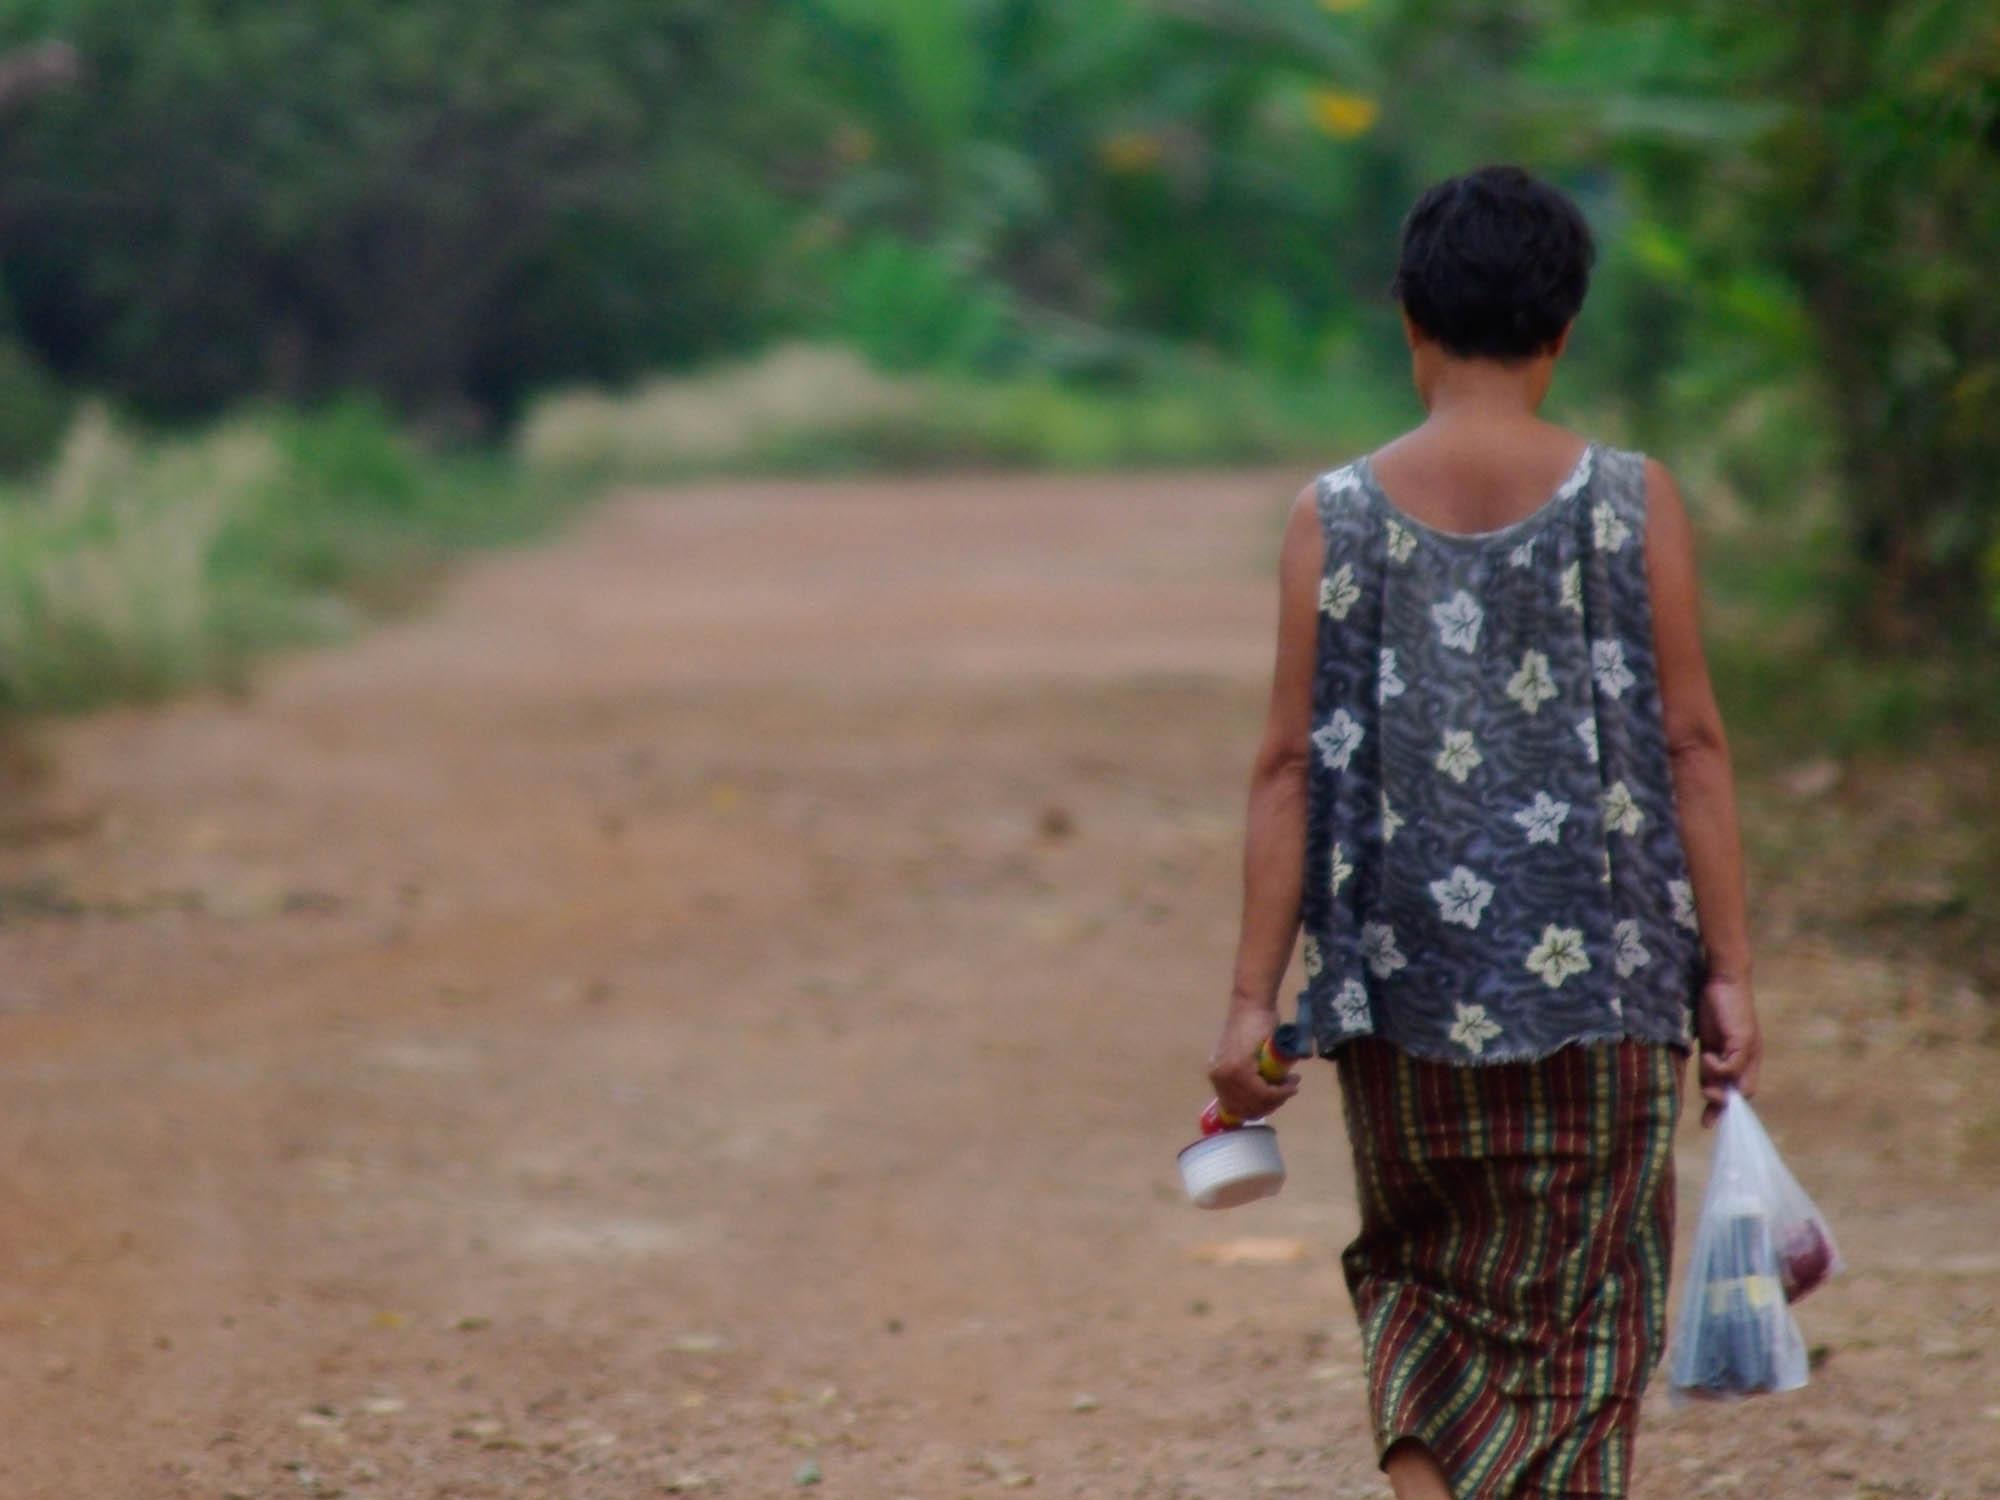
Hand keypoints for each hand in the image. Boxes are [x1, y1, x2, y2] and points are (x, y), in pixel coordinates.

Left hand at [1207, 1003, 1299, 1123]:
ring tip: (1291, 1085)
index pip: (1235, 1108)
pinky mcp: (1239, 1066)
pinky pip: (1262, 1091)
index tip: (1276, 1103)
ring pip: (1256, 1101)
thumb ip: (1247, 1076)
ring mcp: (1227, 1072)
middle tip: (1287, 1092)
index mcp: (1217, 1076)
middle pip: (1246, 1108)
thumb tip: (1260, 1101)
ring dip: (1278, 1097)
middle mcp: (1219, 1077)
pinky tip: (1290, 1084)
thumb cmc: (1255, 1026)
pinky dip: (1279, 1091)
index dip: (1258, 1110)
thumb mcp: (1247, 1057)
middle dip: (1271, 1105)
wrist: (1254, 1004)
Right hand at [1696, 973, 1759, 1127]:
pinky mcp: (1743, 1041)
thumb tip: (1704, 1087)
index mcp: (1744, 1058)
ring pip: (1741, 1085)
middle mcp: (1751, 1057)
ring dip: (1720, 1088)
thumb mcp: (1709, 1041)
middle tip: (1708, 1112)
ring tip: (1705, 1080)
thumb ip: (1709, 1063)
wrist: (1723, 978)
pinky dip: (1718, 1069)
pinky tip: (1706, 1056)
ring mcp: (1749, 1050)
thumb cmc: (1715, 1006)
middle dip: (1724, 1105)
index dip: (1725, 1107)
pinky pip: (1734, 1068)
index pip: (1740, 1091)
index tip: (1708, 1123)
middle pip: (1744, 1093)